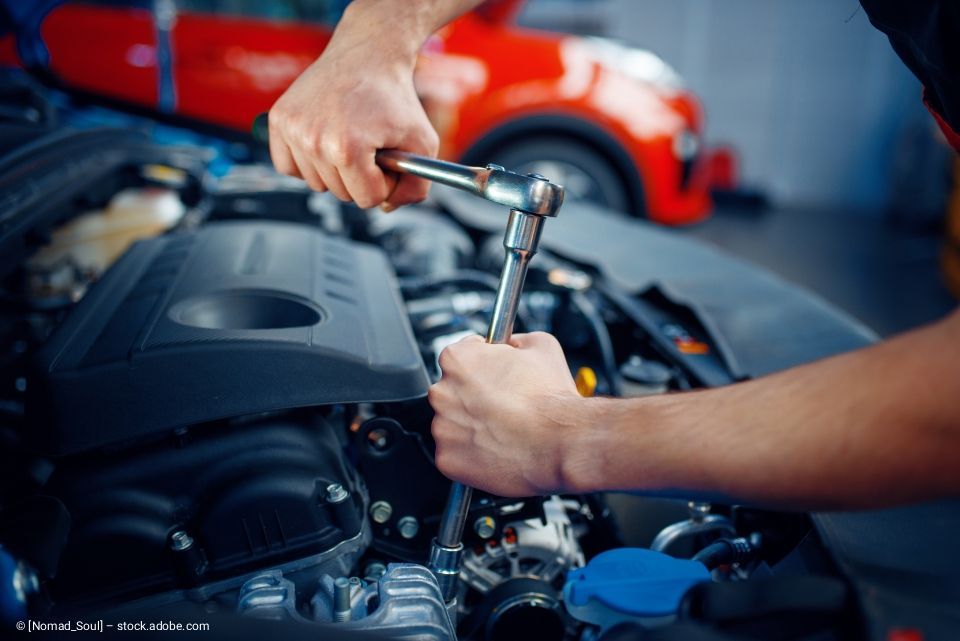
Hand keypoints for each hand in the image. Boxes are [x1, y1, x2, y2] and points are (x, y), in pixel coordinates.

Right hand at [268, 24, 438, 209]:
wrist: (368, 55)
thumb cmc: (396, 98)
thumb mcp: (423, 144)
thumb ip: (416, 187)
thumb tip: (386, 208)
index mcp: (347, 148)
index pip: (368, 199)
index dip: (385, 181)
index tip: (388, 156)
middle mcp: (313, 140)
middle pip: (342, 194)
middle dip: (362, 176)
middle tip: (370, 143)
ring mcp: (292, 129)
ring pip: (317, 184)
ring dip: (336, 170)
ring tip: (349, 137)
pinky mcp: (278, 120)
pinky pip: (289, 168)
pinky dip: (308, 162)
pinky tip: (324, 140)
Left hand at [428, 332, 586, 496]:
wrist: (562, 442)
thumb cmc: (551, 398)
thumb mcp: (541, 345)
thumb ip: (516, 339)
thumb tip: (512, 345)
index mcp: (457, 359)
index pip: (462, 357)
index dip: (484, 366)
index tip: (495, 377)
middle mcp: (441, 392)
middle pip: (453, 392)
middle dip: (474, 398)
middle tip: (503, 406)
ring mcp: (441, 428)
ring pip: (452, 425)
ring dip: (471, 427)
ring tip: (502, 429)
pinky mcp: (447, 459)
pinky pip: (455, 454)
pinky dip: (471, 454)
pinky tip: (496, 448)